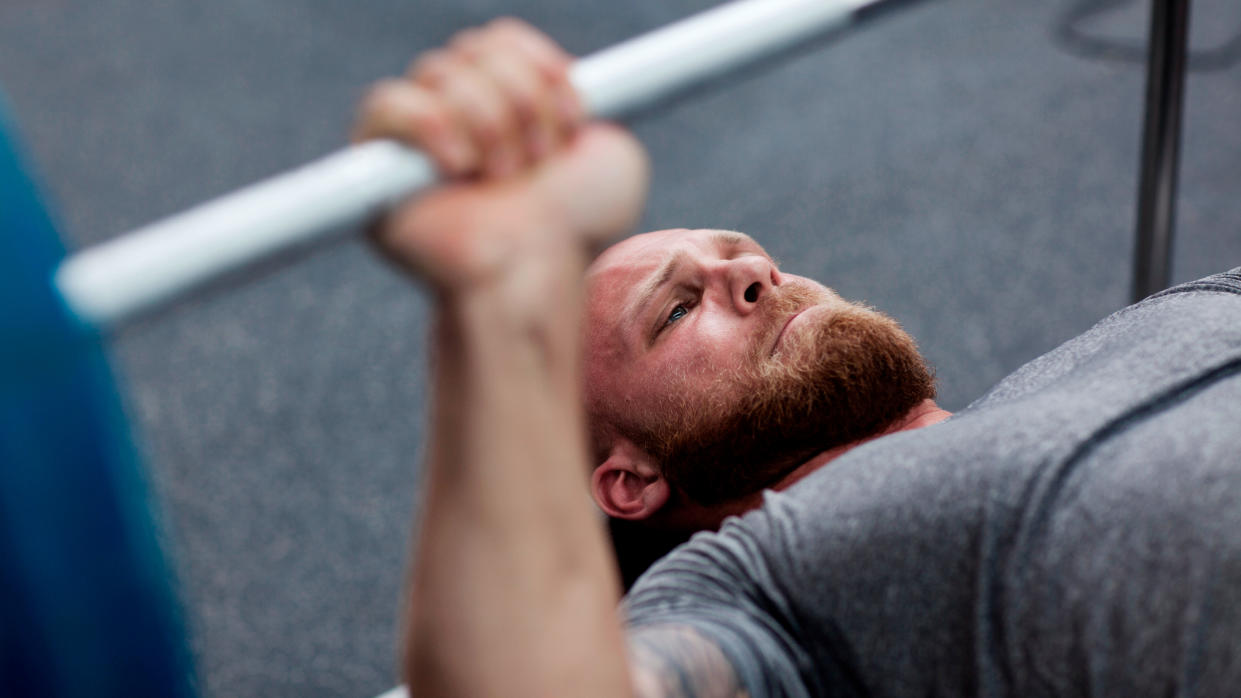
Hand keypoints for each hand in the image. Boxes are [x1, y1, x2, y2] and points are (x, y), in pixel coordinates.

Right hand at [353, 18, 648, 290]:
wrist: (534, 274)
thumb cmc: (572, 229)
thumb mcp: (610, 158)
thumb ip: (586, 107)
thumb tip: (559, 77)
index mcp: (505, 105)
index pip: (501, 40)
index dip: (539, 66)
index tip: (574, 117)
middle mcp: (457, 115)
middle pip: (473, 48)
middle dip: (522, 100)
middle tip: (537, 161)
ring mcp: (414, 139)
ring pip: (440, 71)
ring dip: (490, 122)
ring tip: (503, 178)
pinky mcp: (374, 167)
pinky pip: (386, 103)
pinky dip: (431, 124)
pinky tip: (458, 166)